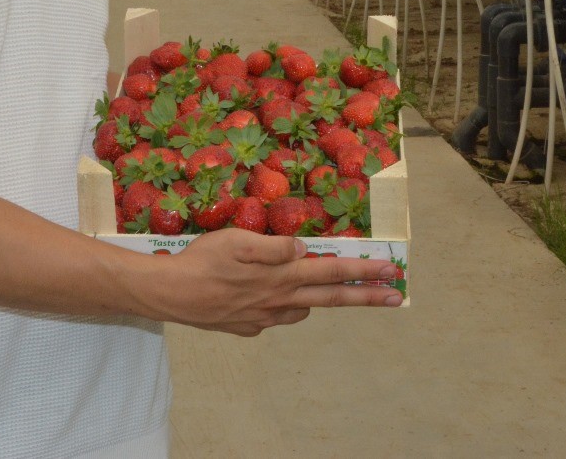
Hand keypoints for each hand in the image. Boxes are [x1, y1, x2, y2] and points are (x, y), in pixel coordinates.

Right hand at [142, 228, 401, 336]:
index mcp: (282, 275)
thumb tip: (301, 248)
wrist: (169, 294)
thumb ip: (272, 245)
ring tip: (329, 288)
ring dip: (321, 300)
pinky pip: (275, 316)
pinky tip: (269, 295)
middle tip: (395, 295)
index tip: (391, 271)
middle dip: (366, 296)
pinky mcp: (247, 326)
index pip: (333, 271)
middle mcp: (279, 300)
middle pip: (331, 297)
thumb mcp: (237, 239)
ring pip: (302, 308)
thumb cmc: (202, 260)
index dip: (364, 271)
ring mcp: (264, 317)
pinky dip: (282, 306)